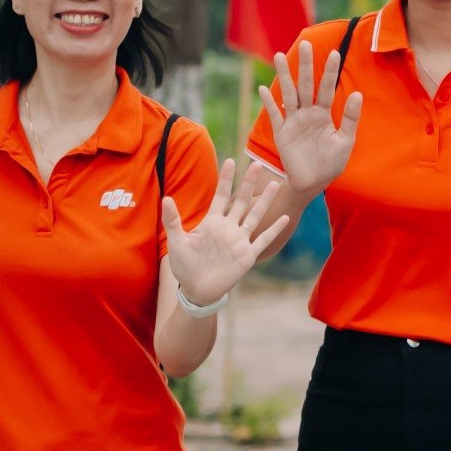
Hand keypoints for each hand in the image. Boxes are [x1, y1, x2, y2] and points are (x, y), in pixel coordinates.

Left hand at [163, 160, 293, 307]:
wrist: (197, 290)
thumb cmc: (185, 266)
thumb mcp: (177, 242)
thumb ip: (173, 220)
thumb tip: (166, 198)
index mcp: (212, 222)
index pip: (221, 195)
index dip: (226, 179)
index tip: (230, 161)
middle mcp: (229, 227)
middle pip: (242, 200)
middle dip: (248, 183)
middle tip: (257, 164)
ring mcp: (240, 240)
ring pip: (256, 215)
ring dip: (265, 201)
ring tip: (275, 184)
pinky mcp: (247, 255)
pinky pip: (264, 239)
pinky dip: (274, 229)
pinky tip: (284, 218)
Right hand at [258, 36, 362, 196]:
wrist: (313, 183)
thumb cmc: (331, 163)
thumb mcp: (345, 140)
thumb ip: (351, 118)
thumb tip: (358, 93)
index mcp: (324, 114)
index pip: (327, 88)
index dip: (330, 72)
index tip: (335, 52)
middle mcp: (307, 113)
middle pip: (306, 85)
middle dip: (306, 65)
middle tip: (306, 44)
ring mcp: (293, 122)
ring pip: (288, 94)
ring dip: (284, 76)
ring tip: (278, 55)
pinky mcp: (281, 133)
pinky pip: (275, 115)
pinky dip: (268, 103)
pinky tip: (262, 89)